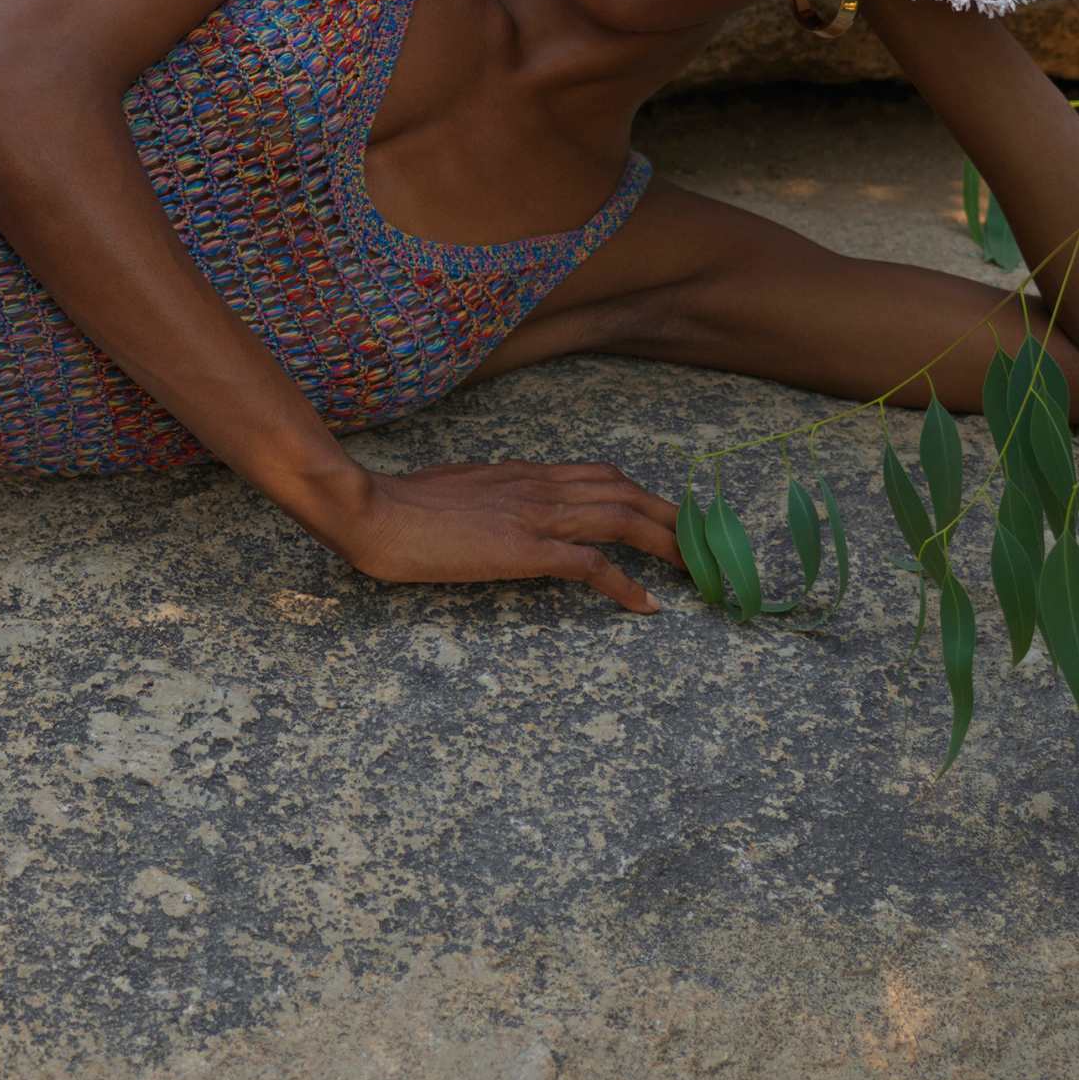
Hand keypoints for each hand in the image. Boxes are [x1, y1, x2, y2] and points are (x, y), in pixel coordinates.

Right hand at [333, 459, 688, 612]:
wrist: (374, 512)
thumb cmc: (404, 506)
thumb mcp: (462, 490)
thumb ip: (496, 496)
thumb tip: (510, 508)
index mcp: (527, 474)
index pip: (603, 475)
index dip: (644, 495)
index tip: (669, 516)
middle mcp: (541, 487)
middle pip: (627, 492)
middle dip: (672, 518)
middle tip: (704, 546)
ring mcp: (536, 516)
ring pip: (622, 519)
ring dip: (666, 545)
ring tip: (695, 572)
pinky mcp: (524, 549)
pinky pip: (591, 564)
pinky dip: (625, 585)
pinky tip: (645, 605)